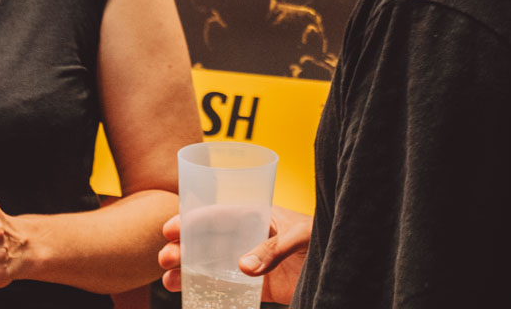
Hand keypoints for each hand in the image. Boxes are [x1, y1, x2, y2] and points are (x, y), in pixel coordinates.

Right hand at [158, 205, 312, 304]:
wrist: (346, 265)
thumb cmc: (325, 237)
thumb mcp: (301, 236)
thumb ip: (273, 249)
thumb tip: (242, 267)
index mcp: (258, 215)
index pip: (220, 214)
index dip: (193, 220)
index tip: (170, 229)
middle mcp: (249, 238)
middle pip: (209, 240)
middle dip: (183, 248)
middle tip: (165, 258)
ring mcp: (252, 263)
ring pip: (211, 265)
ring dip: (187, 270)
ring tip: (168, 280)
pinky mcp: (259, 287)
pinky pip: (227, 289)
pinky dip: (206, 292)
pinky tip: (188, 296)